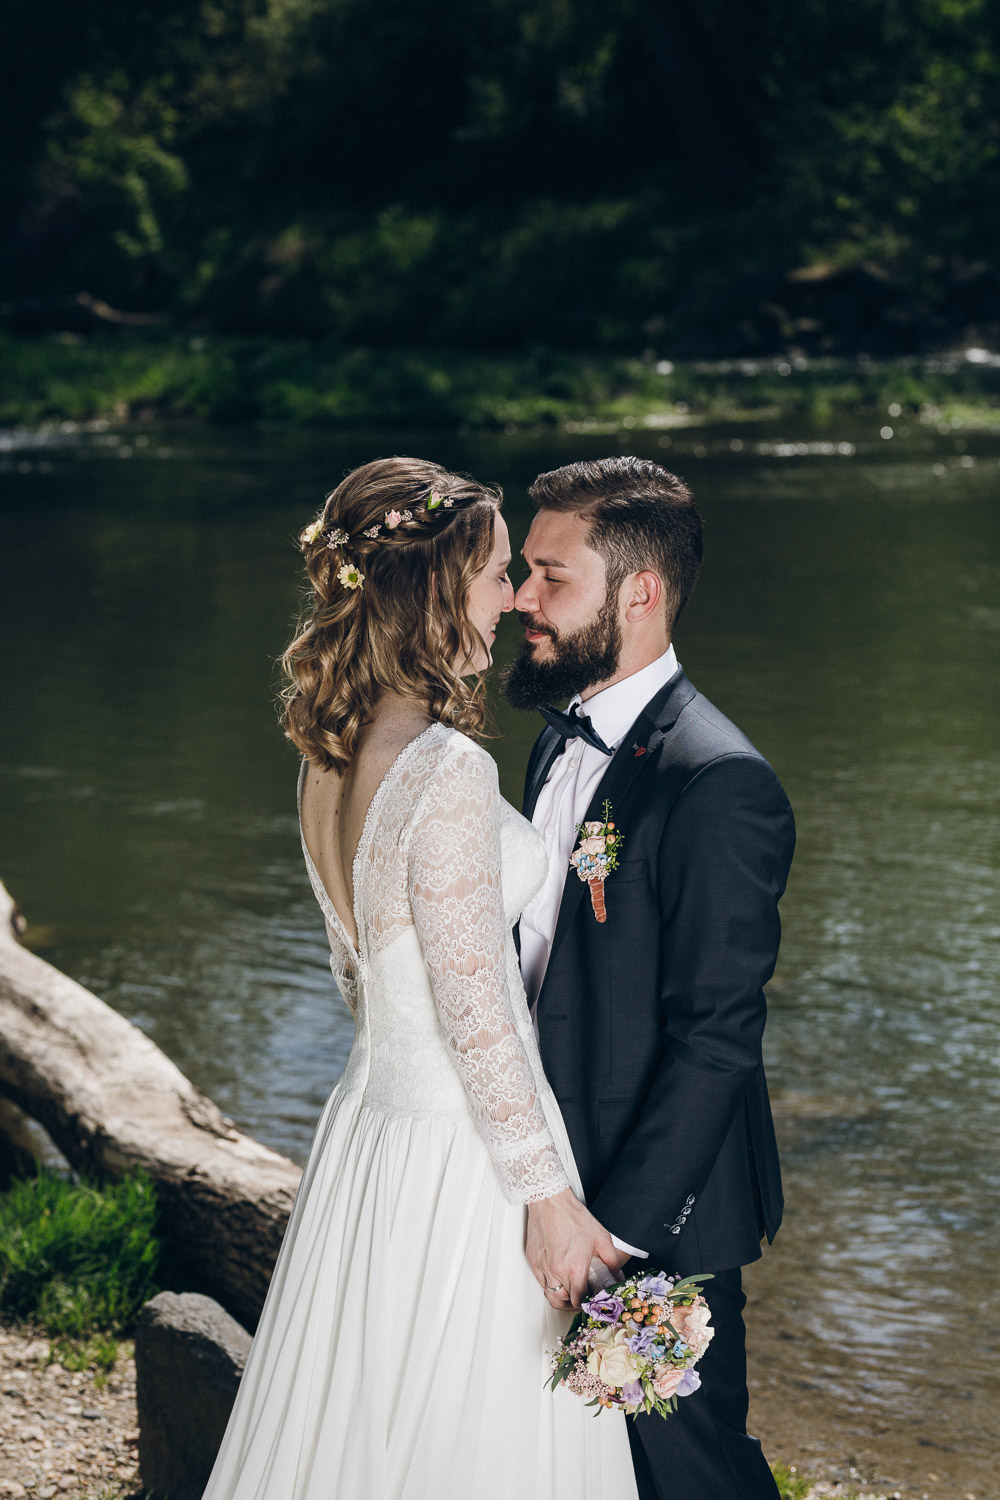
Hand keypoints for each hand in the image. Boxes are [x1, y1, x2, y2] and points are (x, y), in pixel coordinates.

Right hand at [525, 1189, 624, 1309]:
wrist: (550, 1200)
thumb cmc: (572, 1215)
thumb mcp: (601, 1237)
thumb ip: (612, 1261)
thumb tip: (618, 1276)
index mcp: (575, 1268)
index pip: (579, 1301)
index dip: (586, 1305)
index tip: (591, 1302)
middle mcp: (557, 1271)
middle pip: (564, 1302)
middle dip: (574, 1304)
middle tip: (582, 1299)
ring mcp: (543, 1267)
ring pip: (551, 1295)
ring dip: (561, 1298)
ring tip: (570, 1292)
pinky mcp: (533, 1260)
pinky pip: (541, 1282)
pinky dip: (549, 1285)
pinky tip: (558, 1278)